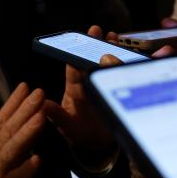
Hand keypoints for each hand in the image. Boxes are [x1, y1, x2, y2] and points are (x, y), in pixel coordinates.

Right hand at [0, 84, 44, 177]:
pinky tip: (38, 160)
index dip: (12, 103)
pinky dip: (25, 170)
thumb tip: (16, 130)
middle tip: (39, 91)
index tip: (24, 86)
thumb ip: (1, 148)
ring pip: (10, 150)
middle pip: (7, 130)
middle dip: (23, 110)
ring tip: (41, 116)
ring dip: (26, 132)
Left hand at [43, 25, 118, 164]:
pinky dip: (130, 65)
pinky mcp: (118, 94)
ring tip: (113, 36)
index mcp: (75, 89)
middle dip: (96, 45)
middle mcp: (89, 85)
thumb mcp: (66, 126)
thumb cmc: (78, 134)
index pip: (75, 68)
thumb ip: (56, 115)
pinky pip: (124, 76)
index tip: (79, 41)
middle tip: (98, 30)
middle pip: (93, 61)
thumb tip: (42, 104)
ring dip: (112, 50)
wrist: (98, 147)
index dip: (77, 53)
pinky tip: (134, 54)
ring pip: (108, 65)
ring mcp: (104, 88)